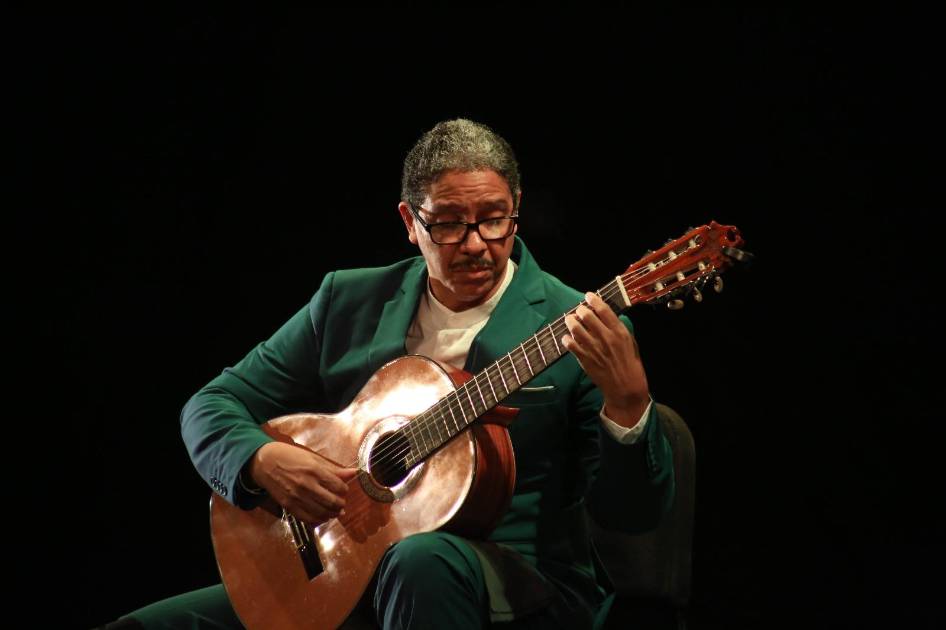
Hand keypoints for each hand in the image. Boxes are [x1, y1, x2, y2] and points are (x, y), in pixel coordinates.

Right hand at [248, 441, 358, 525]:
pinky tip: (323, 517)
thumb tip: (354, 472)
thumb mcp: (313, 458)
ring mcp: (297, 497)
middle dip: (340, 504)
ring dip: (332, 514)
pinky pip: (307, 519)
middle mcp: (306, 485)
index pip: (338, 486)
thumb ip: (334, 469)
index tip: (343, 490)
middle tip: (341, 503)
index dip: (344, 490)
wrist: (265, 463)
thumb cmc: (290, 456)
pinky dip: (318, 520)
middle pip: (332, 502)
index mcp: (314, 471)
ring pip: (321, 512)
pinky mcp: (289, 506)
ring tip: (335, 511)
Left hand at [562, 292, 650, 426]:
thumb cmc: (631, 363)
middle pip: (586, 316)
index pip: (604, 310)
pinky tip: (568, 337)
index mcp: (619, 332)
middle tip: (579, 310)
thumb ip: (619, 329)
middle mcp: (605, 338)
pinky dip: (567, 338)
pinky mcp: (584, 359)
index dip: (594, 300)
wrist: (625, 387)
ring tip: (570, 320)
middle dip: (580, 310)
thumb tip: (607, 316)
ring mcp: (593, 348)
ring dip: (571, 321)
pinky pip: (570, 345)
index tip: (588, 295)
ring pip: (575, 328)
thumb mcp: (631, 342)